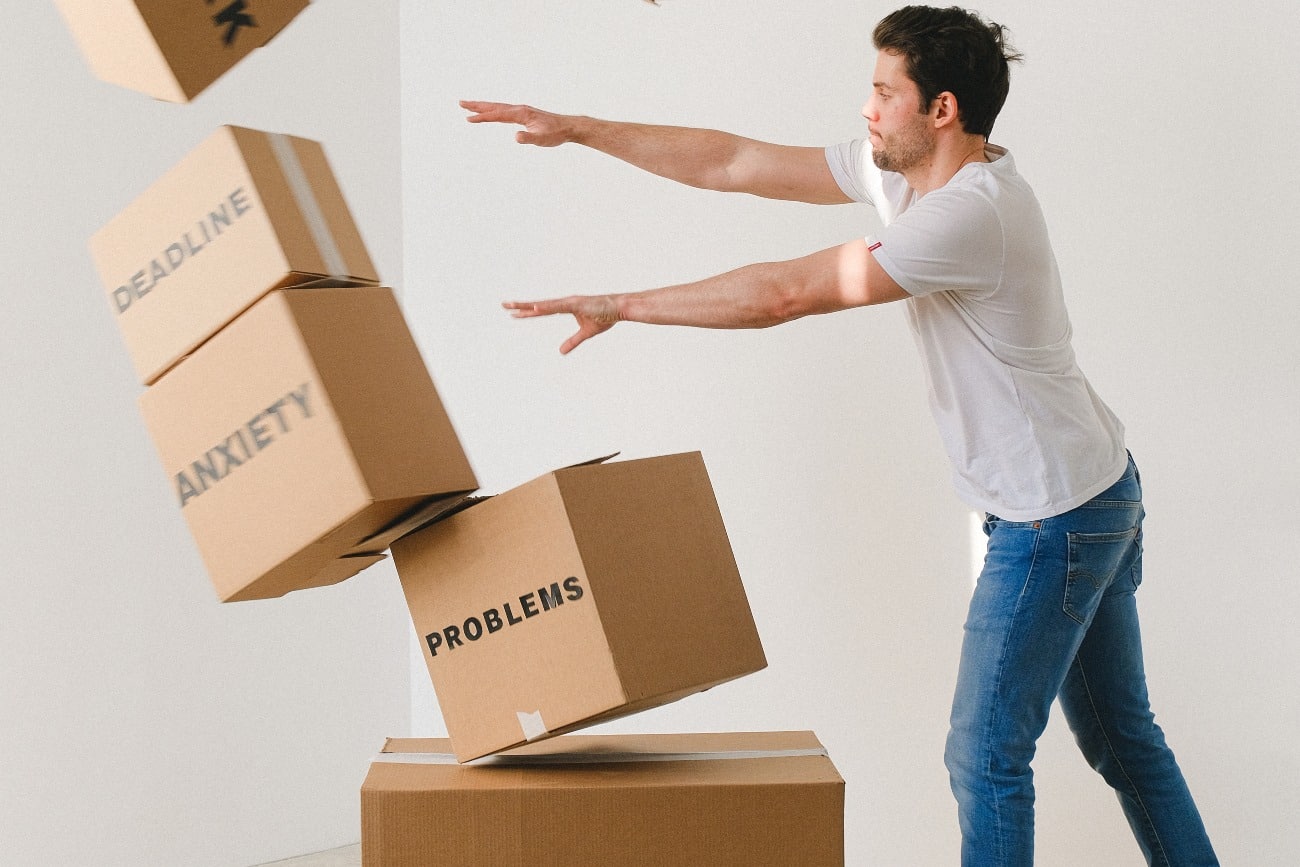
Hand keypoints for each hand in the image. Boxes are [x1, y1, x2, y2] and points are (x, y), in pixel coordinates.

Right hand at [461, 100, 573, 146]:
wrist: (568, 127)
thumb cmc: (556, 134)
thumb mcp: (542, 139)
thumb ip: (529, 138)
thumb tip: (516, 137)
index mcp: (521, 114)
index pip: (497, 115)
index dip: (482, 117)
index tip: (468, 119)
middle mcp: (519, 109)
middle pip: (494, 106)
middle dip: (477, 105)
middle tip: (461, 103)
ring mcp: (521, 111)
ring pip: (498, 107)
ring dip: (483, 106)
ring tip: (469, 106)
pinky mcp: (523, 115)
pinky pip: (504, 111)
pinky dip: (493, 111)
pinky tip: (490, 113)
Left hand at [503, 295, 620, 353]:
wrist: (619, 309)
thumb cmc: (605, 317)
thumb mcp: (586, 333)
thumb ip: (572, 341)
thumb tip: (560, 351)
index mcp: (566, 307)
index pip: (542, 311)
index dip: (528, 312)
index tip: (514, 313)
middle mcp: (564, 302)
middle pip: (539, 305)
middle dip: (521, 306)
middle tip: (504, 305)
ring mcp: (570, 301)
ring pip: (545, 305)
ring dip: (530, 306)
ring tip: (514, 307)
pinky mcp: (576, 303)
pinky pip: (558, 306)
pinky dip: (546, 307)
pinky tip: (535, 308)